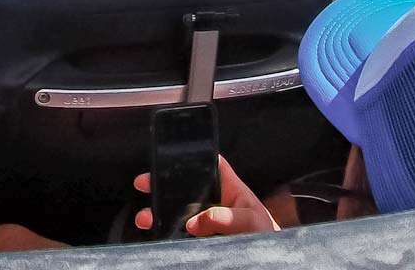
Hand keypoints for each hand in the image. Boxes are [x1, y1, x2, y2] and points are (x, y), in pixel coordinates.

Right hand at [134, 155, 277, 237]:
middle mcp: (216, 202)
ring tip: (147, 217)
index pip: (211, 165)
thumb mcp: (252, 220)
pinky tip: (158, 231)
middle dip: (163, 185)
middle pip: (186, 187)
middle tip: (146, 183)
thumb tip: (196, 220)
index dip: (193, 156)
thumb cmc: (267, 236)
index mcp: (230, 188)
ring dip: (160, 212)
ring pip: (179, 211)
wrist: (268, 260)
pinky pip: (180, 231)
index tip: (171, 155)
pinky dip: (166, 231)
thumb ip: (228, 216)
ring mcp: (207, 220)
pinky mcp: (202, 238)